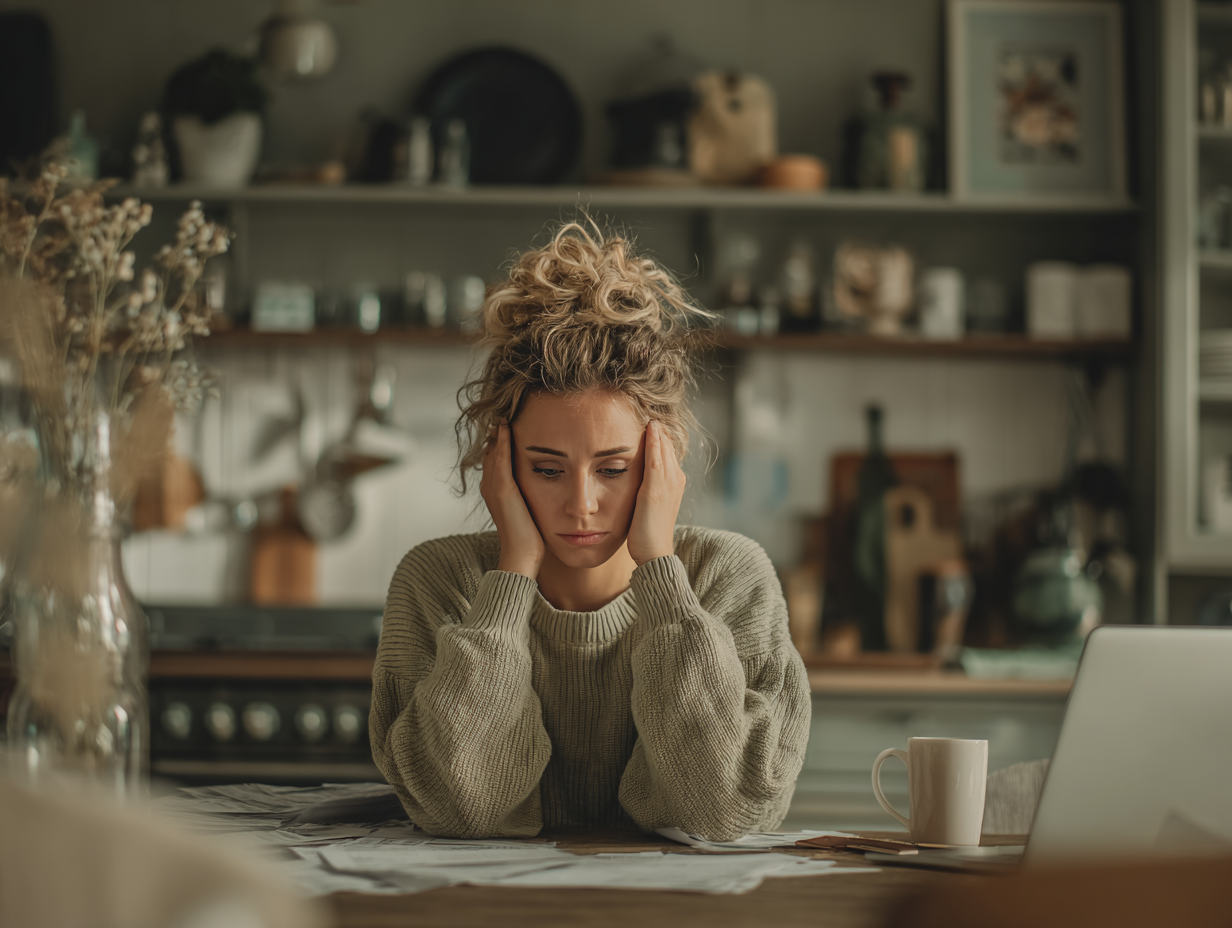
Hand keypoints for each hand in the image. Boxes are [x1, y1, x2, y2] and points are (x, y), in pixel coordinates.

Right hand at [481, 423, 544, 578]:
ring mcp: (494, 487)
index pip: (496, 455)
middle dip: (498, 429)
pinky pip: (500, 459)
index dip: (502, 437)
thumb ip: (532, 493)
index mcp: (497, 489)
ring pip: (492, 449)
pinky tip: (506, 426)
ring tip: (505, 410)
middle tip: (508, 407)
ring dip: (498, 430)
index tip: (513, 419)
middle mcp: (490, 485)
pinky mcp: (501, 490)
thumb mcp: (531, 508)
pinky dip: (501, 441)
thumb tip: (549, 481)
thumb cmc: (532, 536)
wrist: (524, 556)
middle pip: (491, 448)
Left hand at [626, 420, 685, 565]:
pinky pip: (656, 459)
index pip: (668, 450)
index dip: (659, 435)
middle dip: (658, 429)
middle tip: (647, 408)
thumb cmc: (648, 531)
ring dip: (657, 431)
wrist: (654, 552)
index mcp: (675, 482)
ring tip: (649, 413)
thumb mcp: (650, 503)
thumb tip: (638, 474)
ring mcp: (668, 484)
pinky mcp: (656, 489)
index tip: (648, 420)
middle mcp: (675, 479)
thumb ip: (648, 486)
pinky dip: (654, 443)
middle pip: (668, 445)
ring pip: (663, 449)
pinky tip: (649, 429)